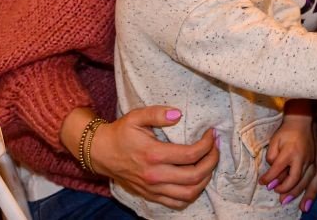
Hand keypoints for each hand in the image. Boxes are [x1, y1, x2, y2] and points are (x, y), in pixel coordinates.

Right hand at [87, 105, 218, 208]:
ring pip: (189, 193)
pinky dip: (192, 193)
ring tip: (209, 162)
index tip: (212, 134)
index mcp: (153, 154)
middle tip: (216, 148)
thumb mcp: (136, 116)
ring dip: (205, 179)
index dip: (207, 144)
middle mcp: (154, 175)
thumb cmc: (121, 133)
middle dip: (212, 161)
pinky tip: (196, 179)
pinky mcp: (151, 195)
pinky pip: (177, 202)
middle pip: (195, 176)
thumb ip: (157, 113)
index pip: (191, 155)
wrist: (101, 153)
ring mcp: (153, 188)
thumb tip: (178, 114)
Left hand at [259, 113, 316, 207]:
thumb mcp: (275, 140)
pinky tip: (307, 202)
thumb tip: (272, 171)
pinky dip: (312, 192)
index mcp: (290, 151)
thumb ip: (272, 156)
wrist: (304, 121)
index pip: (277, 169)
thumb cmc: (288, 131)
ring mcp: (312, 160)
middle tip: (276, 193)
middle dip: (284, 189)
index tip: (263, 183)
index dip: (269, 178)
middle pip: (294, 178)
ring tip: (287, 201)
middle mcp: (303, 157)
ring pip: (307, 181)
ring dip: (297, 193)